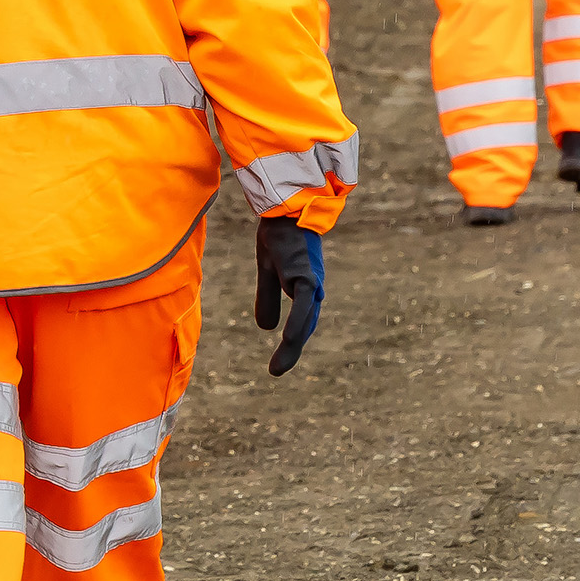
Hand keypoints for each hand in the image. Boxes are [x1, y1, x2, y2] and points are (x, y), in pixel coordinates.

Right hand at [254, 215, 323, 376]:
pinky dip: (297, 324)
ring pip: (305, 321)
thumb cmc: (279, 234)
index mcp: (305, 287)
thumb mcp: (267, 270)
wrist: (284, 209)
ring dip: (293, 346)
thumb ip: (267, 296)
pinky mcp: (306, 276)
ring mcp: (312, 283)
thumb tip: (266, 328)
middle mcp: (313, 288)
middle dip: (291, 351)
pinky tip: (288, 340)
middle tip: (276, 371)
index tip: (279, 362)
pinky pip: (303, 306)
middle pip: (305, 326)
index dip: (292, 342)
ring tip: (278, 368)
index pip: (302, 321)